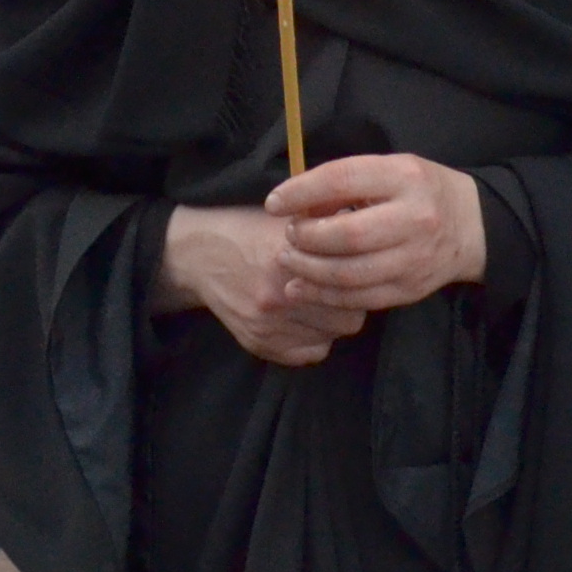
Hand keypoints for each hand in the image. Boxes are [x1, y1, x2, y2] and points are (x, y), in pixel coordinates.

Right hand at [156, 202, 365, 368]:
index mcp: (290, 258)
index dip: (362, 280)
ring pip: (330, 338)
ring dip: (332, 322)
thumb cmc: (251, 230)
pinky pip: (309, 354)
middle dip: (352, 305)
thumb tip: (371, 232)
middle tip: (343, 290)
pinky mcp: (258, 344)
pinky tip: (305, 319)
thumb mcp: (291, 217)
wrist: (201, 255)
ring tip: (322, 303)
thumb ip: (329, 226)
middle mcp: (279, 296)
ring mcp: (267, 325)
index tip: (359, 272)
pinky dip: (313, 339)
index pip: (353, 287)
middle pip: (348, 319)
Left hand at [271, 155, 487, 314]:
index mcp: (405, 177)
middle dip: (306, 238)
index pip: (343, 180)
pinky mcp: (410, 289)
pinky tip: (302, 287)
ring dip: (309, 270)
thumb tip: (296, 201)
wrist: (472, 226)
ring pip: (350, 274)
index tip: (274, 202)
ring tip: (288, 260)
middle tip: (288, 235)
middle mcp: (414, 218)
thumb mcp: (390, 169)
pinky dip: (324, 295)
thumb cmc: (419, 190)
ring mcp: (414, 259)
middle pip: (347, 235)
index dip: (302, 192)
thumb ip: (347, 182)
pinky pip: (359, 298)